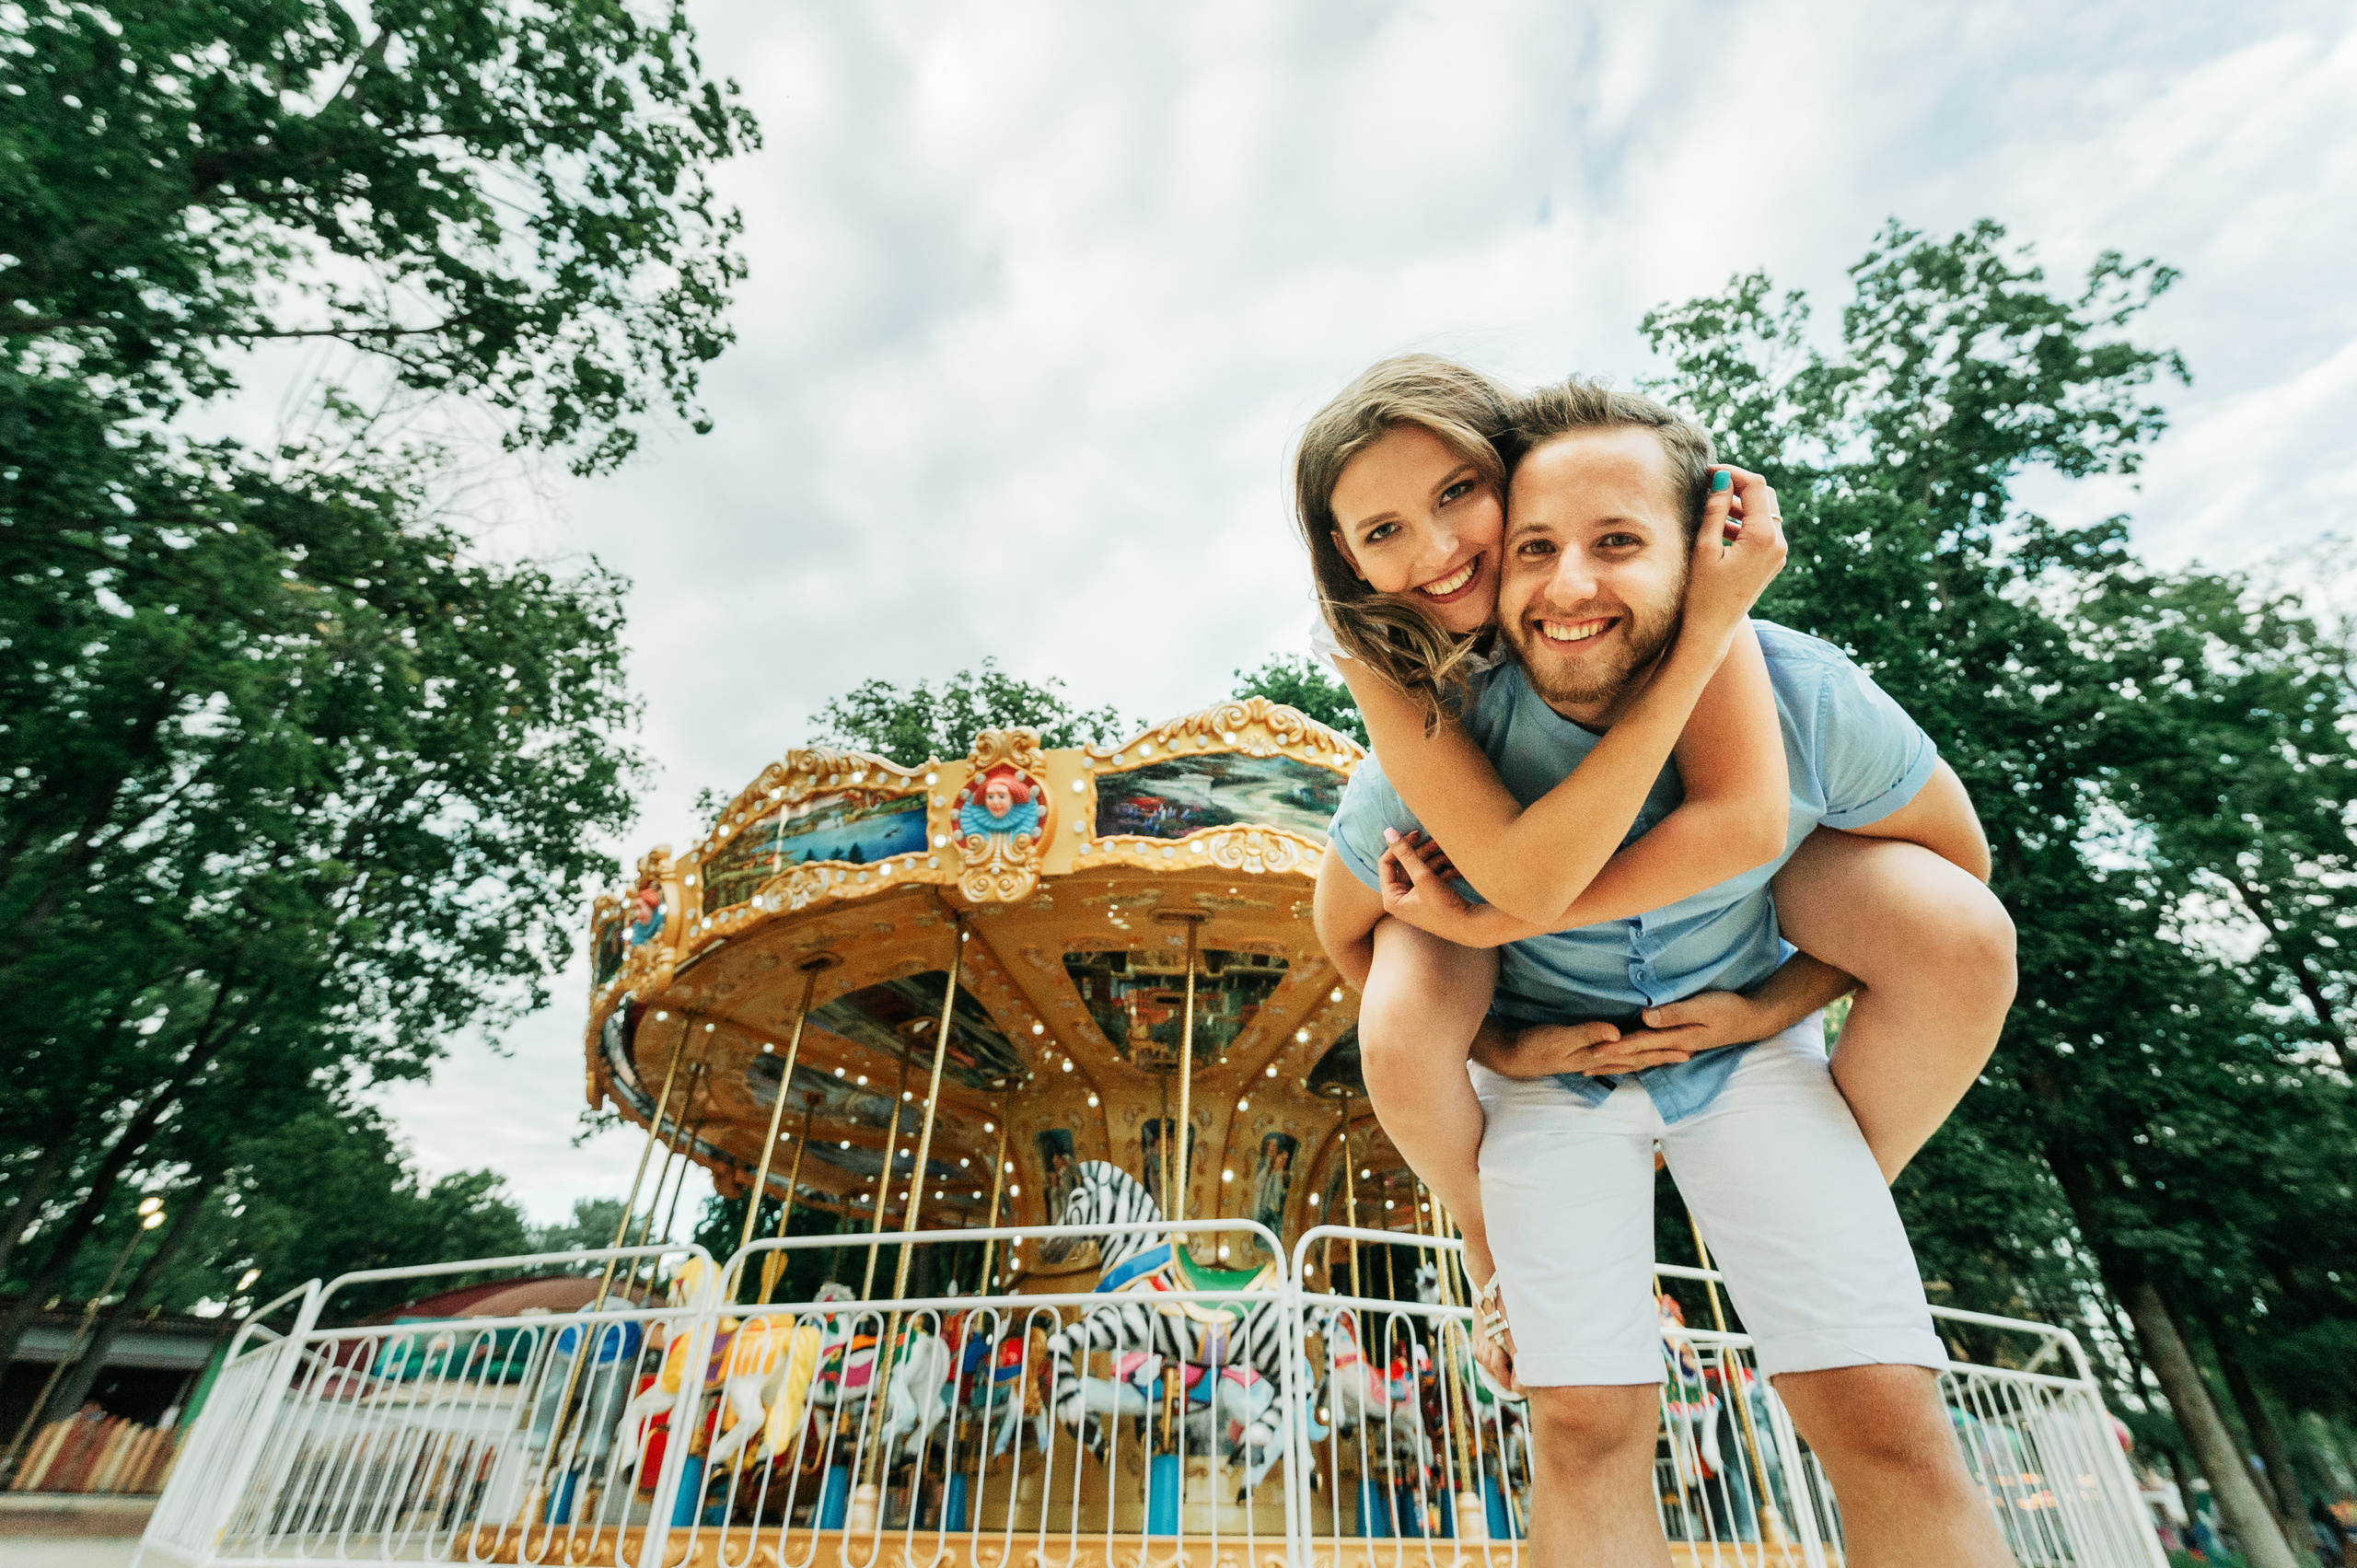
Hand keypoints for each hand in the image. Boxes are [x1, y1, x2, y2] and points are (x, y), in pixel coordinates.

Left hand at [1377, 828, 1473, 928]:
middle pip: (1406, 865)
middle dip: (1423, 853)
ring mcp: (1415, 899)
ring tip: (1451, 855)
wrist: (1471, 926)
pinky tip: (1457, 869)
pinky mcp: (1430, 898)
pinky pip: (1432, 878)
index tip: (1416, 834)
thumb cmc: (1443, 906)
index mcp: (1392, 898)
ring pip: (1422, 869)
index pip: (1387, 863)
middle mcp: (1401, 900)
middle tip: (1437, 841)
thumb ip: (1405, 853)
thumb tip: (1388, 832)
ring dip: (1437, 861)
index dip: (1400, 846)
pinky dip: (1444, 871)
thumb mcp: (1423, 876)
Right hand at [1522, 1020, 1694, 1075]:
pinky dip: (1631, 1057)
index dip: (1661, 1050)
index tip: (1685, 1048)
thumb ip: (1588, 1034)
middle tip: (1689, 1053)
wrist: (1513, 1057)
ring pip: (1629, 1060)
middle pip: (1638, 1059)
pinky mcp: (1584, 1054)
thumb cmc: (1534, 1046)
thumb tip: (1617, 1034)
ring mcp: (1592, 1059)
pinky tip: (1633, 1055)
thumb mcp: (1560, 1037)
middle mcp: (1600, 1060)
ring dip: (1651, 1058)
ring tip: (1670, 1055)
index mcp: (1599, 1056)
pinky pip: (1616, 1057)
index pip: (1637, 1053)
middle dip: (1663, 1056)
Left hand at [1606, 989, 1770, 1059]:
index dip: (1614, 1048)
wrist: (1752, 1019)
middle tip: (1582, 1069)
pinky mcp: (1680, 1041)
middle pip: (1635, 1056)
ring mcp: (1677, 1045)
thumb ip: (1675, 1013)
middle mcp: (1673, 1045)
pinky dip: (1634, 1057)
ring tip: (1596, 1069)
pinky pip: (1651, 1052)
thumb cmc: (1729, 1009)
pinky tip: (1626, 1060)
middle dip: (1609, 1062)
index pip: (1637, 1044)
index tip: (1591, 1053)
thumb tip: (1646, 1018)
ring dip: (1618, 1063)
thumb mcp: (1703, 1007)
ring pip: (1641, 1058)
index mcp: (1675, 1037)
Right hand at [1684, 466, 1786, 637]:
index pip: (1754, 486)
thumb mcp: (1704, 547)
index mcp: (1763, 537)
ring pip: (1765, 512)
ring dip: (1740, 504)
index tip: (1706, 472)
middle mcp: (1778, 543)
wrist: (1711, 629)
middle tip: (1709, 486)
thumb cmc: (1701, 591)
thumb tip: (1720, 478)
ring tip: (1710, 507)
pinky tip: (1720, 528)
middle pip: (1764, 495)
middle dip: (1738, 486)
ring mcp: (1778, 553)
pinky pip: (1764, 530)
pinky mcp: (1773, 561)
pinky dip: (1745, 522)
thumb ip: (1715, 509)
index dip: (1731, 473)